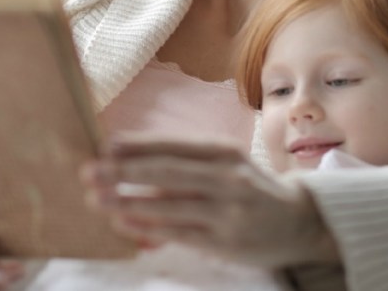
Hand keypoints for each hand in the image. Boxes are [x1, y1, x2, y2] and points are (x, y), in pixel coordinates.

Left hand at [79, 137, 339, 267]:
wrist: (299, 222)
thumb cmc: (250, 189)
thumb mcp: (226, 164)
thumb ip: (185, 160)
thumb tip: (126, 155)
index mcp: (224, 152)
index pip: (173, 145)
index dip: (137, 145)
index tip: (103, 146)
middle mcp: (227, 178)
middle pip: (167, 171)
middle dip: (123, 171)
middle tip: (88, 172)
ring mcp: (227, 211)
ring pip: (170, 204)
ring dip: (128, 201)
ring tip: (96, 199)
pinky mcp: (226, 241)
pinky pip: (179, 233)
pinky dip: (148, 227)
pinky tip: (123, 223)